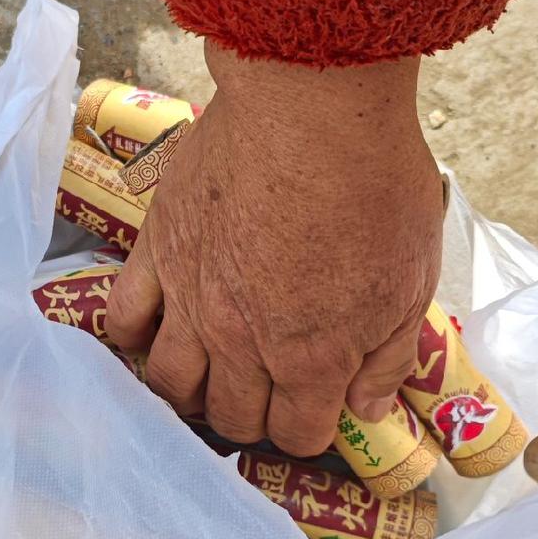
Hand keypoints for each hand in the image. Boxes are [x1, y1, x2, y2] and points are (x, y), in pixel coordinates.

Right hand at [104, 42, 442, 456]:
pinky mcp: (158, 250)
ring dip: (191, 394)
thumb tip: (368, 408)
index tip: (319, 411)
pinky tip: (153, 332)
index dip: (311, 430)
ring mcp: (190, 299)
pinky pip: (124, 315)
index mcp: (311, 359)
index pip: (298, 433)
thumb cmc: (376, 187)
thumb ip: (389, 357)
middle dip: (254, 418)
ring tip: (209, 378)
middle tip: (268, 395)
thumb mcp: (413, 281)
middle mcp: (241, 343)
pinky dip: (133, 336)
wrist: (315, 105)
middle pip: (232, 417)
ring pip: (170, 383)